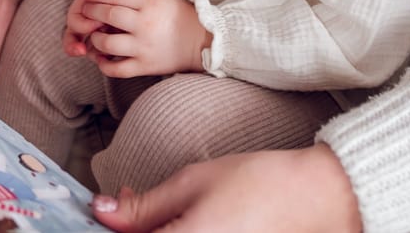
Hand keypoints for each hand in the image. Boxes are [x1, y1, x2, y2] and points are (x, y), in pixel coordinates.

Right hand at [63, 0, 155, 56]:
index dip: (81, 24)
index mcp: (85, 2)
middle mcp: (91, 18)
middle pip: (74, 39)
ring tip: (105, 55)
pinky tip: (122, 55)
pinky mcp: (120, 34)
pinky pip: (110, 50)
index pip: (74, 19)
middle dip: (75, 47)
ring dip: (94, 53)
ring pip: (91, 48)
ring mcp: (104, 28)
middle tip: (84, 51)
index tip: (97, 22)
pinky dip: (112, 55)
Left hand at [68, 0, 209, 76]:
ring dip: (96, 38)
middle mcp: (144, 25)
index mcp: (150, 5)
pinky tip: (101, 59)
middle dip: (92, 11)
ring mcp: (143, 47)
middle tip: (84, 10)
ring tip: (94, 35)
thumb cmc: (184, 17)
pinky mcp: (145, 66)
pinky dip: (105, 65)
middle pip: (109, 15)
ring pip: (107, 43)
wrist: (203, 43)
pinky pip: (117, 69)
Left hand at [91, 144, 362, 232]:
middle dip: (131, 232)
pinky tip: (180, 224)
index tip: (95, 216)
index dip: (106, 230)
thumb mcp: (194, 182)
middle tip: (123, 211)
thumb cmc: (257, 183)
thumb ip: (144, 206)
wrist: (315, 200)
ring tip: (154, 217)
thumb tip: (100, 210)